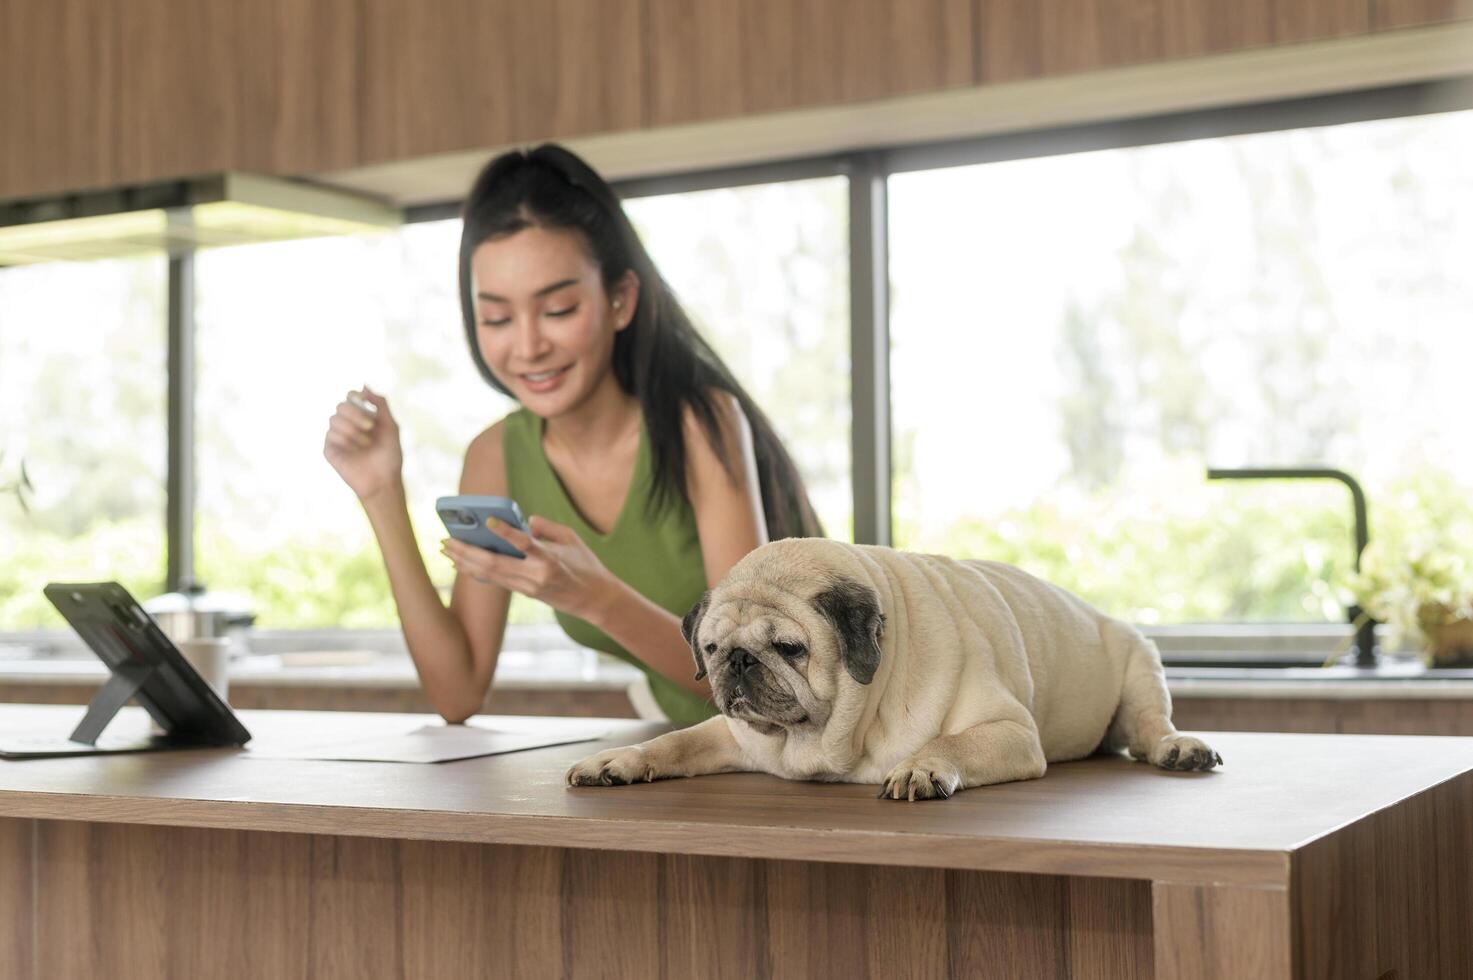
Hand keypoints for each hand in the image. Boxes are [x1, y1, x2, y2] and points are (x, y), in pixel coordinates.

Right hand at [323, 386, 402, 501]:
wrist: (383, 480)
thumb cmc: (389, 454)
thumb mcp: (390, 425)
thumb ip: (380, 404)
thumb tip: (364, 384)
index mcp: (361, 417)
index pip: (350, 397)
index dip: (354, 395)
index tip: (362, 399)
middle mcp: (347, 424)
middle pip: (341, 405)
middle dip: (356, 413)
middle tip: (370, 426)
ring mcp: (336, 436)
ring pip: (334, 419)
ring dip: (353, 430)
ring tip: (366, 444)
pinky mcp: (329, 449)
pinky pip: (331, 434)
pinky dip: (346, 441)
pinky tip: (355, 452)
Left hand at [440, 515, 616, 622]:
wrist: (595, 599)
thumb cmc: (586, 565)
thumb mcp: (572, 538)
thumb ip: (547, 527)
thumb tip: (525, 521)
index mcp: (550, 559)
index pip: (524, 544)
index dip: (505, 533)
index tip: (488, 521)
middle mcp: (536, 575)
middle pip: (494, 564)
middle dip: (466, 551)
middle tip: (446, 539)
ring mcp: (528, 587)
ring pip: (489, 575)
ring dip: (465, 562)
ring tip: (447, 550)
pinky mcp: (525, 593)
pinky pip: (496, 580)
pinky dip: (477, 571)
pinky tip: (463, 563)